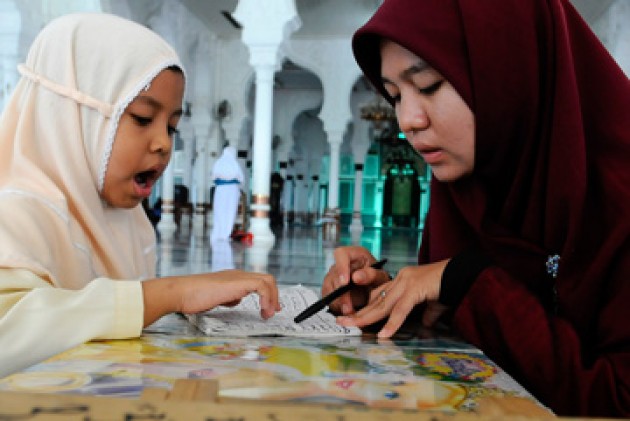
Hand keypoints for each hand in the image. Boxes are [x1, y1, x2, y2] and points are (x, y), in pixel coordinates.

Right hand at [142, 270, 279, 326]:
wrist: (182, 292)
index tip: (269, 308)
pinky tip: (262, 310)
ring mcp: (238, 277)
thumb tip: (236, 300)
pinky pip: (261, 285)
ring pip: (267, 280)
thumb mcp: (215, 298)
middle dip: (274, 296)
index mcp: (233, 278)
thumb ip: (227, 297)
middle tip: (273, 312)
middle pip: (266, 279)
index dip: (267, 294)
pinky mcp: (238, 282)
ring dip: (272, 298)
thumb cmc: (193, 297)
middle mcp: (238, 275)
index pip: (258, 281)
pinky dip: (266, 298)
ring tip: (268, 314)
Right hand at [321, 246, 390, 315]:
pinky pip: (327, 297)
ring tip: (351, 312)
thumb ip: (372, 275)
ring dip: (339, 302)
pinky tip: (346, 310)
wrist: (374, 291)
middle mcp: (341, 263)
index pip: (341, 254)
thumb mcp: (381, 277)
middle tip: (349, 308)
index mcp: (354, 254)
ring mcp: (332, 275)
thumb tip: (356, 276)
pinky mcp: (328, 287)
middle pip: (334, 276)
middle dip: (342, 294)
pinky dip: (336, 306)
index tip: (345, 283)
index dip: (341, 267)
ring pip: (329, 288)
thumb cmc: (378, 280)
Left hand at [336, 259, 449, 337]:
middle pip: (376, 300)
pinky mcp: (415, 290)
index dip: (367, 308)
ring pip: (383, 305)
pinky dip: (392, 323)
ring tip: (352, 326)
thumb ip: (427, 313)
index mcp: (402, 281)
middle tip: (341, 321)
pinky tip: (383, 334)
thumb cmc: (449, 287)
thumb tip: (426, 324)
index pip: (380, 296)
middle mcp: (401, 280)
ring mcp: (406, 283)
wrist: (462, 274)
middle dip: (358, 312)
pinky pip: (400, 310)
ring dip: (366, 317)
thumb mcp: (433, 303)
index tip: (354, 317)